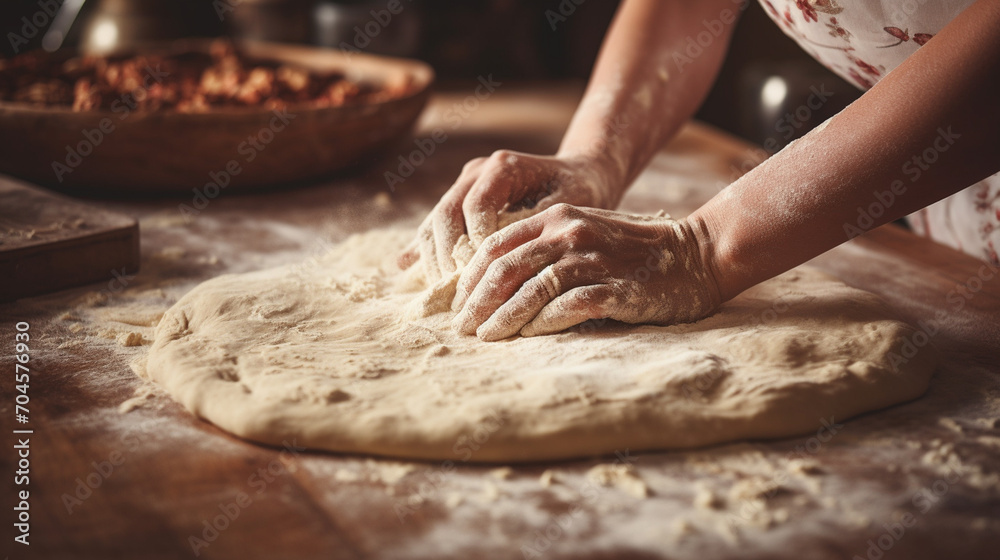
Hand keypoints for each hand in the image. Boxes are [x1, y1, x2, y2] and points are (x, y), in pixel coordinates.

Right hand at [397, 150, 622, 281]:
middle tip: (460, 295)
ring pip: (433, 224)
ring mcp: (463, 187)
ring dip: (435, 261)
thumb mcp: (570, 205)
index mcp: (501, 167)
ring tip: (447, 295)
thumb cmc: (580, 191)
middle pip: (446, 216)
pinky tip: (425, 282)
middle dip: (449, 258)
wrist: (579, 174)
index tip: (486, 279)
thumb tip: (507, 254)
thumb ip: (537, 223)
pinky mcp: (459, 204)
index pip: (475, 208)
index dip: (476, 245)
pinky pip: (434, 230)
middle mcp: (476, 172)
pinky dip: (429, 256)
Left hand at [450, 203, 722, 340]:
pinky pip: (568, 306)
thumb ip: (543, 248)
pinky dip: (543, 323)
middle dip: (476, 301)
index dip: (469, 277)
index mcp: (556, 217)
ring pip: (531, 288)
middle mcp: (570, 232)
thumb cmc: (632, 251)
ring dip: (503, 317)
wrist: (695, 255)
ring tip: (485, 338)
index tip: (457, 304)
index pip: (496, 245)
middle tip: (461, 328)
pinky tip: (528, 336)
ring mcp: (593, 259)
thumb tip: (494, 283)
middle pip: (506, 267)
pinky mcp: (615, 288)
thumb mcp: (584, 233)